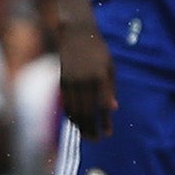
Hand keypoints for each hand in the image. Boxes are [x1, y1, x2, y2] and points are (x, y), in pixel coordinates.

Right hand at [58, 20, 117, 139]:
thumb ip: (110, 88)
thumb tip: (113, 109)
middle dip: (91, 128)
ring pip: (74, 110)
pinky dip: (71, 115)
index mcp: (99, 77)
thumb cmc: (98, 51)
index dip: (104, 122)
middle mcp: (84, 81)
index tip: (108, 133)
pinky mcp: (61, 81)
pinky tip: (76, 122)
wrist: (76, 34)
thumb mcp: (110, 67)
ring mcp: (70, 82)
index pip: (102, 106)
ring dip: (80, 125)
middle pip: (86, 112)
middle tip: (96, 140)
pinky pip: (66, 103)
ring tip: (87, 136)